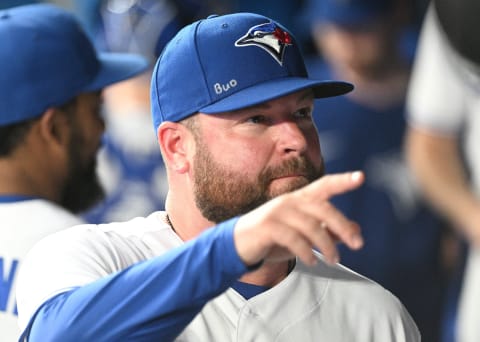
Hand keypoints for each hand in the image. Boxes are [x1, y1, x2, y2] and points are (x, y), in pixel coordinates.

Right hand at [234, 171, 364, 265]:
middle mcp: (290, 201)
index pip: (324, 185)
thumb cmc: (273, 238)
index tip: (360, 177)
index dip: (342, 181)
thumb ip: (328, 231)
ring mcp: (277, 213)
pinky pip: (293, 238)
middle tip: (357, 244)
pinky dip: (306, 252)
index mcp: (299, 199)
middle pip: (323, 208)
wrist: (238, 245)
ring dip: (326, 245)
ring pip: (311, 225)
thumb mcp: (304, 235)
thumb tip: (355, 230)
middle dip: (342, 225)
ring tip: (334, 261)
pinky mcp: (267, 227)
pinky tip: (312, 261)